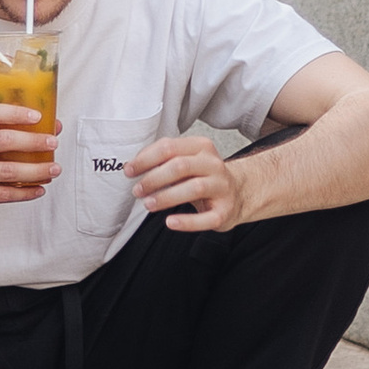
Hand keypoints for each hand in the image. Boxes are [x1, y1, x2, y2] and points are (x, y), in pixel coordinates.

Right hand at [0, 98, 58, 218]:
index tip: (38, 116)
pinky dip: (26, 192)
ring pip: (8, 170)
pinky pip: (4, 193)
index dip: (15, 112)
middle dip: (34, 141)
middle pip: (4, 140)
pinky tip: (39, 188)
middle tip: (53, 143)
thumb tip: (53, 127)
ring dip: (36, 170)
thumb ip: (10, 131)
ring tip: (54, 169)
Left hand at [124, 133, 246, 233]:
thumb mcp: (187, 161)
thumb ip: (164, 160)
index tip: (130, 171)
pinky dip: (187, 222)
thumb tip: (133, 167)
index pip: (169, 147)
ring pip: (193, 188)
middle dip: (154, 178)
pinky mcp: (225, 211)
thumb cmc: (204, 177)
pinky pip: (206, 218)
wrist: (238, 193)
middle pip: (180, 166)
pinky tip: (170, 222)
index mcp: (201, 147)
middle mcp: (213, 164)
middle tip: (137, 190)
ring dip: (166, 197)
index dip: (145, 159)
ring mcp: (221, 187)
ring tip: (148, 204)